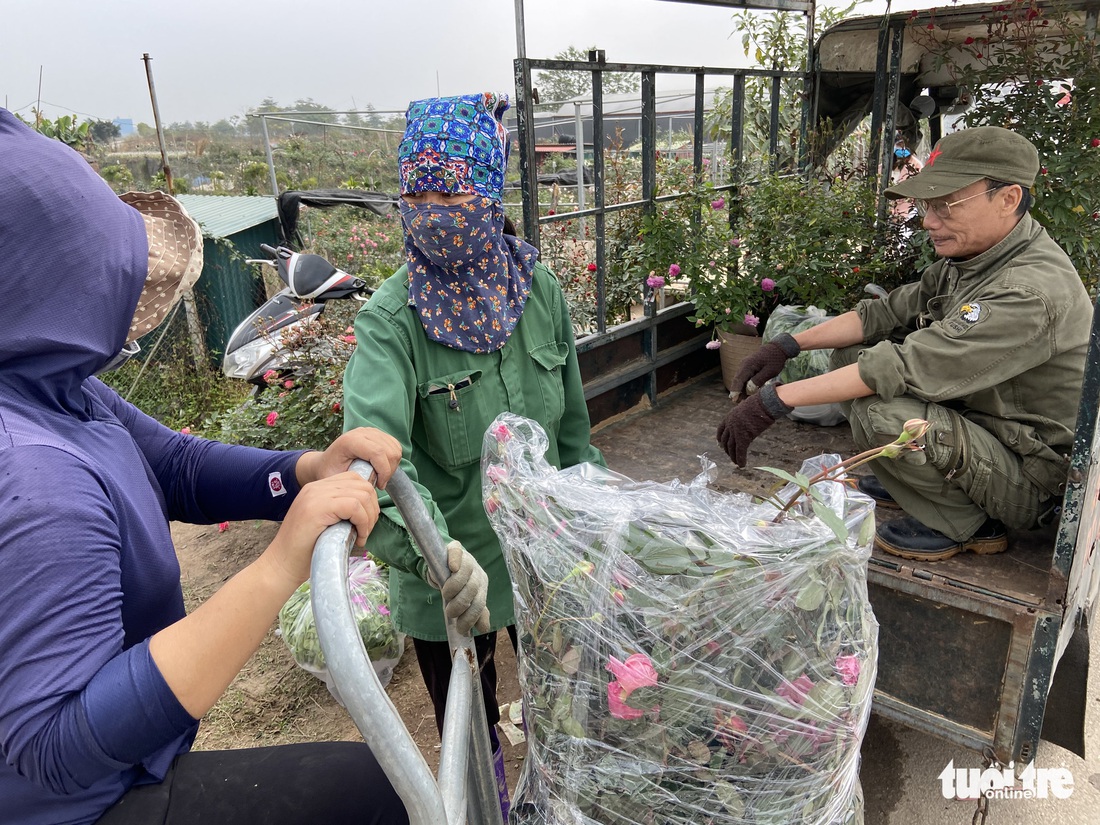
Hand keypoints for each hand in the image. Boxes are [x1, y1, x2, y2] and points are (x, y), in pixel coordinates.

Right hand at [262, 471, 380, 587]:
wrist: (281, 565)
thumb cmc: (305, 551)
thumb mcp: (326, 523)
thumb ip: (341, 511)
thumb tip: (371, 508)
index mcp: (317, 489)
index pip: (354, 479)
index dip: (368, 499)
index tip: (366, 521)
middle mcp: (316, 487)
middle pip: (361, 485)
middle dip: (372, 508)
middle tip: (366, 530)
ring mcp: (315, 496)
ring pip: (361, 495)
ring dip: (369, 517)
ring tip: (362, 535)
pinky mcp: (318, 508)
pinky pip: (354, 506)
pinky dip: (363, 523)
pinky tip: (359, 538)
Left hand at [298, 427, 401, 488]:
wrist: (327, 462)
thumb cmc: (330, 473)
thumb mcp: (337, 480)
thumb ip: (353, 481)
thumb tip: (370, 485)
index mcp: (350, 441)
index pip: (378, 453)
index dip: (384, 471)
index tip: (379, 485)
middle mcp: (362, 432)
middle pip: (390, 451)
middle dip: (389, 471)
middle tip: (380, 483)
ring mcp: (371, 431)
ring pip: (395, 449)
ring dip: (392, 467)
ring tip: (380, 476)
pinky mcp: (378, 434)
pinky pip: (396, 447)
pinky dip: (393, 460)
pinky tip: (382, 468)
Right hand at [428, 540, 490, 634]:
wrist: (444, 565)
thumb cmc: (456, 586)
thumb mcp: (465, 600)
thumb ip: (474, 613)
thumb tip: (483, 629)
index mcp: (481, 586)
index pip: (480, 603)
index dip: (470, 617)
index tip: (459, 628)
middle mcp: (477, 573)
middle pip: (473, 588)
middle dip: (461, 604)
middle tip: (450, 612)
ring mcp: (467, 560)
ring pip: (465, 572)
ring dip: (454, 587)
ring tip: (446, 595)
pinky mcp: (456, 549)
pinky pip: (457, 552)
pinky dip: (455, 560)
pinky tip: (452, 567)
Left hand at [717, 385, 790, 466]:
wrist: (763, 404)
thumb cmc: (758, 404)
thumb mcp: (745, 409)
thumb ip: (741, 417)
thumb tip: (745, 422)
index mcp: (729, 417)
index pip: (721, 430)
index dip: (720, 438)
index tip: (720, 443)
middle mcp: (730, 426)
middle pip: (725, 441)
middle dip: (727, 449)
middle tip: (729, 455)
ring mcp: (736, 432)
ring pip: (731, 448)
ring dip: (733, 456)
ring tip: (735, 462)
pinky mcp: (743, 438)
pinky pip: (740, 451)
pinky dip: (740, 459)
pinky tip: (741, 465)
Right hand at [729, 333, 799, 398]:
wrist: (777, 348)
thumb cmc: (775, 360)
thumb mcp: (769, 371)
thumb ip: (758, 380)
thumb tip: (749, 389)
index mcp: (748, 365)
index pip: (739, 379)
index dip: (736, 390)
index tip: (734, 399)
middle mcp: (743, 365)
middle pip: (737, 380)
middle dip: (736, 392)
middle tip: (737, 403)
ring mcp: (745, 366)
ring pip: (740, 380)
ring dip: (740, 389)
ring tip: (742, 400)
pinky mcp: (748, 368)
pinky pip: (744, 378)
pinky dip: (744, 385)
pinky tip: (746, 393)